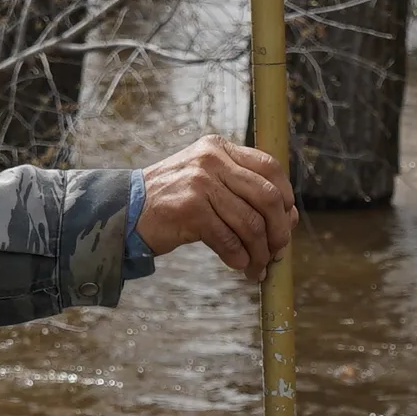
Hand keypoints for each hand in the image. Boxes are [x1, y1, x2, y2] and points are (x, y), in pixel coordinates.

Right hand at [137, 133, 297, 281]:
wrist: (126, 211)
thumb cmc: (173, 202)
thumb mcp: (208, 184)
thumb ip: (244, 194)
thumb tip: (290, 219)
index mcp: (219, 147)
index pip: (270, 168)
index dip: (286, 198)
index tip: (286, 222)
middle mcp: (211, 159)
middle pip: (267, 197)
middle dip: (279, 231)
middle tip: (277, 253)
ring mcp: (200, 182)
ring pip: (250, 223)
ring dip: (259, 252)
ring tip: (258, 267)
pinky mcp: (190, 209)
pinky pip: (228, 239)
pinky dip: (238, 258)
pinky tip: (239, 266)